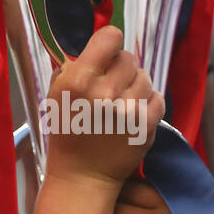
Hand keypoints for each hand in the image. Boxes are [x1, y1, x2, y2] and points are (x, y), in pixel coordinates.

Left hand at [39, 180, 213, 213]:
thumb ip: (180, 213)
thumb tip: (161, 208)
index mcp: (175, 205)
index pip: (133, 183)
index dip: (112, 183)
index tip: (94, 178)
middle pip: (114, 198)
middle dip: (93, 196)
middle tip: (67, 188)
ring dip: (80, 212)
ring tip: (51, 200)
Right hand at [42, 26, 164, 189]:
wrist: (83, 176)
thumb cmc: (68, 134)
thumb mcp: (56, 96)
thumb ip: (73, 68)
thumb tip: (94, 52)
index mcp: (79, 81)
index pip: (110, 37)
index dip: (109, 43)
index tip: (106, 54)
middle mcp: (106, 92)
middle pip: (129, 58)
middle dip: (121, 68)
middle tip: (112, 84)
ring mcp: (129, 110)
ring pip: (145, 77)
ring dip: (135, 85)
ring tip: (123, 100)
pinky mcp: (147, 125)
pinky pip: (158, 97)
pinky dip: (148, 102)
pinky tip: (134, 112)